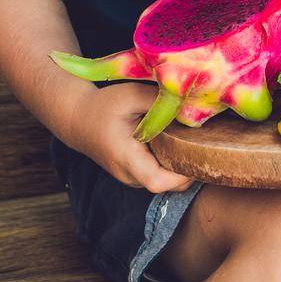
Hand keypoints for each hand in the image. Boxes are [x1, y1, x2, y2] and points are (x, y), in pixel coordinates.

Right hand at [67, 82, 195, 192]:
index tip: (198, 154)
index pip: (157, 182)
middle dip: (188, 170)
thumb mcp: (130, 95)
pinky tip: (179, 143)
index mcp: (126, 158)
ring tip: (192, 141)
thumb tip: (189, 104)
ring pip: (165, 182)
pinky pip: (159, 175)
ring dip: (181, 167)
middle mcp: (128, 174)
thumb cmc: (103, 105)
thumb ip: (159, 100)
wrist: (77, 118)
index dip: (182, 175)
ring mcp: (131, 177)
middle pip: (167, 186)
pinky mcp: (135, 173)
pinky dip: (172, 164)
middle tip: (203, 144)